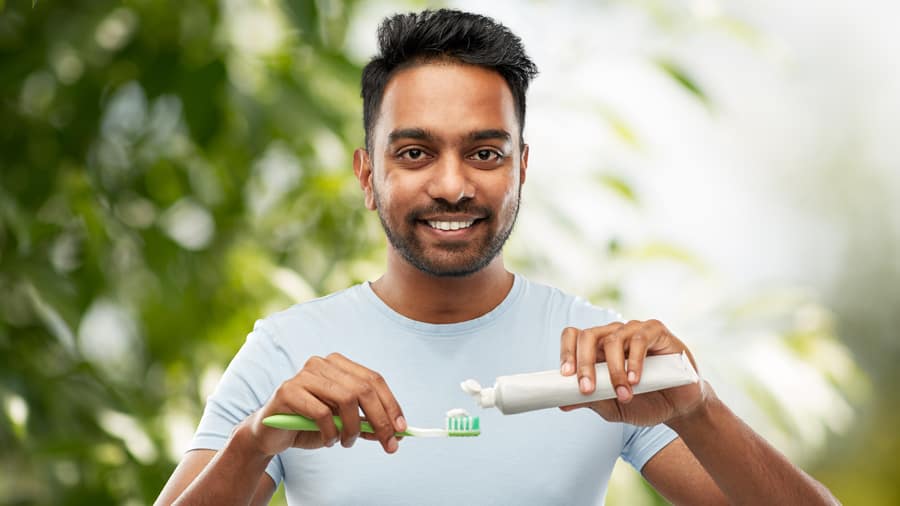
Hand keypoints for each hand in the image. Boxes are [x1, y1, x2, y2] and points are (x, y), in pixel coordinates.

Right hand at [244, 352, 406, 455]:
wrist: (269, 434)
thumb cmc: (309, 425)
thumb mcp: (343, 424)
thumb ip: (366, 423)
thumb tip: (396, 431)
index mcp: (338, 365)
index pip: (374, 380)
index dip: (391, 404)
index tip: (402, 428)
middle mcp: (322, 364)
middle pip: (364, 389)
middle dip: (380, 419)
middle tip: (388, 443)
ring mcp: (304, 375)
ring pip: (346, 399)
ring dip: (353, 428)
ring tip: (347, 443)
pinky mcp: (288, 391)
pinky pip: (321, 412)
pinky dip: (331, 432)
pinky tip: (329, 441)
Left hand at [558, 320, 707, 425]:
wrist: (679, 408)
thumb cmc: (644, 403)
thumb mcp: (612, 406)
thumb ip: (590, 400)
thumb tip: (562, 402)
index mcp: (598, 349)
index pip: (573, 337)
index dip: (566, 353)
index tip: (565, 376)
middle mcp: (613, 335)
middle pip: (588, 335)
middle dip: (584, 364)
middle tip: (587, 389)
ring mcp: (634, 330)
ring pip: (613, 339)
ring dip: (614, 371)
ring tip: (623, 395)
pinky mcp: (656, 331)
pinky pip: (639, 339)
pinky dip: (634, 362)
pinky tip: (635, 381)